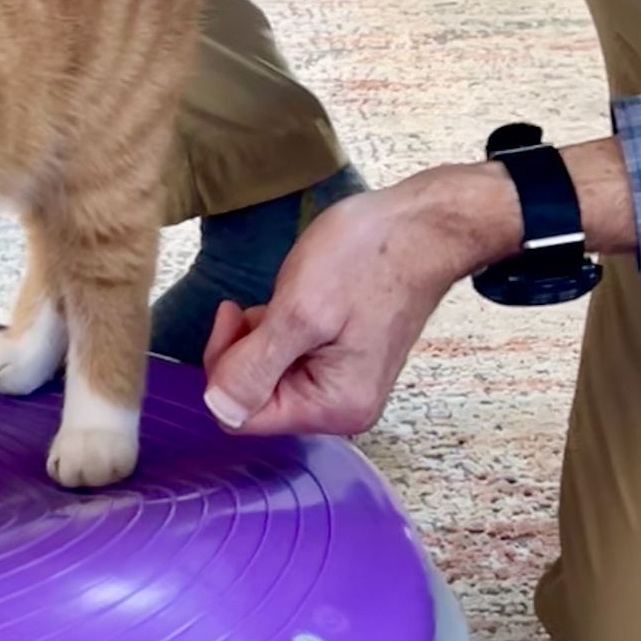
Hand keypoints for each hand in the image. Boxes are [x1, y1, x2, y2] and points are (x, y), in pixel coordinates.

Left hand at [200, 169, 520, 437]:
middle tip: (257, 304)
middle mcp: (341, 409)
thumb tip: (218, 408)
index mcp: (333, 408)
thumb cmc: (368, 259)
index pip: (240, 414)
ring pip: (268, 377)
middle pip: (254, 399)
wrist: (422, 226)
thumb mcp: (299, 310)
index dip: (223, 367)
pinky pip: (290, 360)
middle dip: (244, 350)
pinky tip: (298, 300)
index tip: (234, 315)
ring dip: (263, 337)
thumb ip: (254, 366)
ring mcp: (344, 385)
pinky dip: (281, 330)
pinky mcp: (343, 361)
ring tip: (287, 298)